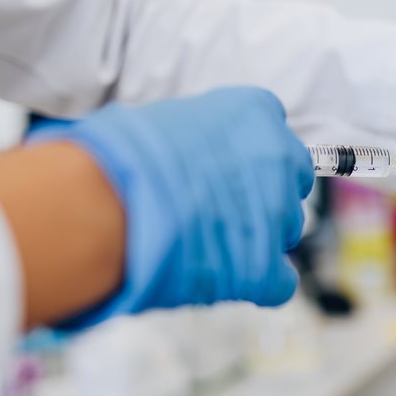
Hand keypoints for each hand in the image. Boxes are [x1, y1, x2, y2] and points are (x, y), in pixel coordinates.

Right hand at [31, 88, 312, 326]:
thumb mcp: (168, 119)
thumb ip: (203, 134)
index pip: (273, 129)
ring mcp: (277, 214)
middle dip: (265, 193)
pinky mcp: (265, 266)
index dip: (250, 153)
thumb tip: (196, 152)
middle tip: (221, 205)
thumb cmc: (118, 155)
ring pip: (287, 227)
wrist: (104, 205)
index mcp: (256, 113)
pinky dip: (261, 282)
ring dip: (258, 235)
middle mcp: (279, 158)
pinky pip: (281, 280)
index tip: (225, 166)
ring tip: (209, 241)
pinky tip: (229, 278)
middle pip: (291, 179)